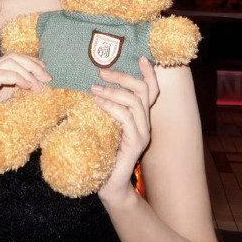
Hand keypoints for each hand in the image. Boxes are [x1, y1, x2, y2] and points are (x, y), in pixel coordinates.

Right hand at [0, 53, 51, 172]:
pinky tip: (28, 88)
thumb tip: (40, 90)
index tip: (45, 74)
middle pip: (11, 57)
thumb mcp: (6, 109)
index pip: (12, 59)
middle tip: (47, 79)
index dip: (31, 63)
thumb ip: (17, 96)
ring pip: (7, 63)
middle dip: (32, 65)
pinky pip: (0, 76)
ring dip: (28, 72)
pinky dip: (18, 79)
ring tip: (39, 86)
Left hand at [91, 56, 159, 203]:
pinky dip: (111, 107)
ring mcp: (143, 133)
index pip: (151, 90)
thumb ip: (103, 108)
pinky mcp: (136, 143)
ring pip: (135, 102)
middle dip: (123, 77)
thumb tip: (89, 87)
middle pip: (143, 91)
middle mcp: (145, 122)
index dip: (148, 73)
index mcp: (139, 117)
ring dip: (114, 91)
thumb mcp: (102, 125)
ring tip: (94, 88)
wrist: (107, 184)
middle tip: (102, 72)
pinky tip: (98, 102)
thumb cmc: (101, 151)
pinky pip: (126, 118)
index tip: (140, 57)